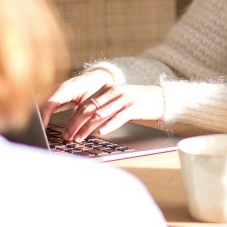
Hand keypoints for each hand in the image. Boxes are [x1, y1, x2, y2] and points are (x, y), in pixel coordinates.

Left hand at [41, 71, 163, 140]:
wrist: (160, 97)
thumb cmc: (137, 101)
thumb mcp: (117, 99)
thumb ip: (102, 105)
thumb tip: (84, 119)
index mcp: (107, 89)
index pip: (85, 104)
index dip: (73, 118)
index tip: (66, 130)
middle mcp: (113, 92)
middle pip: (89, 109)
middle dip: (75, 124)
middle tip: (68, 136)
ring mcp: (123, 99)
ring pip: (100, 114)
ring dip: (87, 128)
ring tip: (79, 138)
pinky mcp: (134, 107)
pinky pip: (118, 117)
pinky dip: (108, 126)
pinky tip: (100, 133)